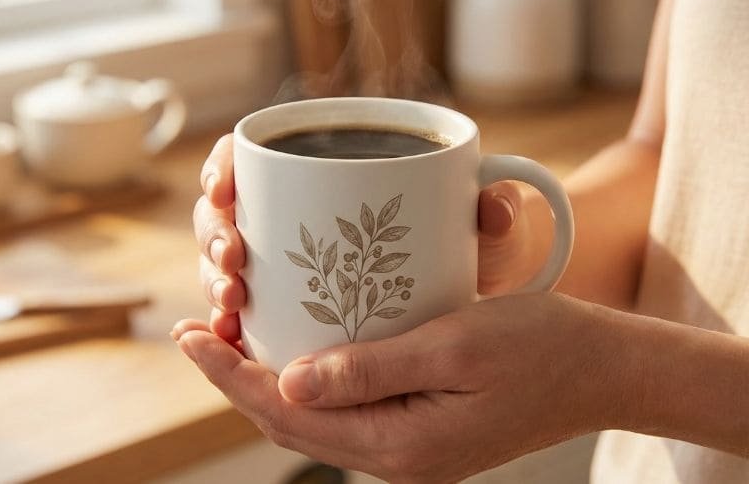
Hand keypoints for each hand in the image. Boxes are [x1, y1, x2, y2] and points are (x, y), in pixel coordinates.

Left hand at [172, 292, 615, 482]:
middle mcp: (396, 457)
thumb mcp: (453, 347)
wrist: (599, 371)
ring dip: (270, 381)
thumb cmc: (538, 348)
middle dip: (239, 379)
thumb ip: (369, 371)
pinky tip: (299, 353)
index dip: (232, 376)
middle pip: (292, 421)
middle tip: (199, 333)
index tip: (191, 337)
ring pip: (316, 418)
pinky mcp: (420, 429)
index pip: (288, 414)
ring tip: (234, 341)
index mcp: (399, 444)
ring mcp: (409, 447)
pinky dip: (312, 382)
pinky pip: (347, 410)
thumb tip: (289, 382)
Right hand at [191, 134, 544, 341]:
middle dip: (214, 235)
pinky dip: (232, 329)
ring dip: (214, 282)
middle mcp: (297, 215)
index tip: (225, 189)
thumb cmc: (479, 252)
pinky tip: (232, 340)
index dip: (224, 167)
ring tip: (232, 302)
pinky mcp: (294, 307)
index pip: (252, 156)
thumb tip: (494, 205)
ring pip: (228, 266)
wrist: (482, 296)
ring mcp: (290, 263)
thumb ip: (496, 214)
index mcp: (329, 170)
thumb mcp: (490, 234)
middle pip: (226, 213)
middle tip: (233, 260)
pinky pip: (248, 314)